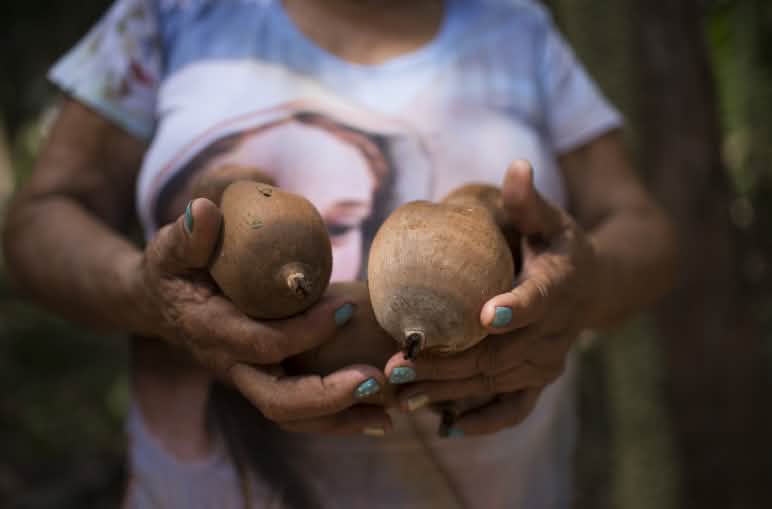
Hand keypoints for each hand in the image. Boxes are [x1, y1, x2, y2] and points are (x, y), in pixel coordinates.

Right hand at [134, 198, 391, 435]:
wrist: (161, 304)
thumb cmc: (173, 270)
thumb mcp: (172, 248)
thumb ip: (188, 235)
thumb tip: (206, 212)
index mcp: (212, 332)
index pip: (262, 342)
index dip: (306, 331)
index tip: (348, 307)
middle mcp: (231, 365)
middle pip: (278, 400)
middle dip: (328, 396)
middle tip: (376, 378)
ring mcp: (249, 379)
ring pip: (293, 416)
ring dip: (341, 419)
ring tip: (390, 412)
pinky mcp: (266, 380)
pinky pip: (301, 411)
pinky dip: (339, 416)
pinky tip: (379, 412)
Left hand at [384, 161, 597, 435]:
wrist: (593, 285)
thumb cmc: (557, 244)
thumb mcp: (548, 218)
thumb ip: (528, 200)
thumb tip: (516, 166)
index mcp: (561, 283)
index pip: (541, 297)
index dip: (518, 306)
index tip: (485, 314)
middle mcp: (557, 330)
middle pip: (502, 351)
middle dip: (450, 362)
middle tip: (400, 364)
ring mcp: (548, 360)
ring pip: (496, 382)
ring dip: (448, 391)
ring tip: (401, 392)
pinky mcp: (539, 379)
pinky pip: (515, 409)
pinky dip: (483, 420)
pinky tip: (445, 427)